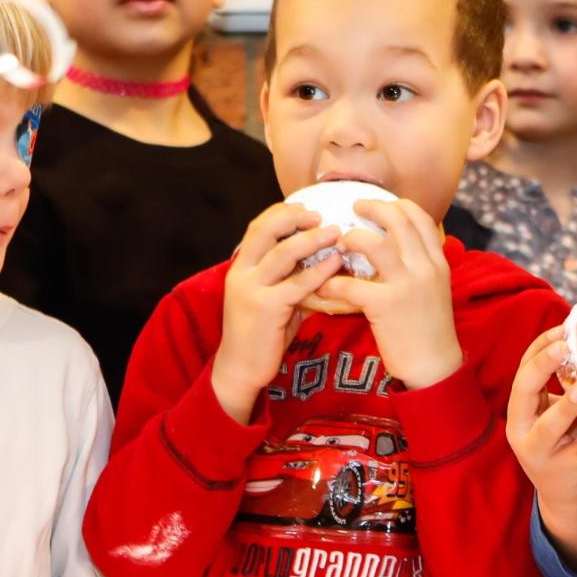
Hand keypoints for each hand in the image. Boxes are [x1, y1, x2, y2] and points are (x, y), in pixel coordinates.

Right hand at [213, 203, 343, 422]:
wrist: (240, 369)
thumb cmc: (261, 334)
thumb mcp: (271, 299)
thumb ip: (288, 278)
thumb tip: (323, 261)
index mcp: (240, 267)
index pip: (257, 227)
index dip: (281, 213)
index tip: (306, 207)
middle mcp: (241, 274)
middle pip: (265, 231)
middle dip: (294, 218)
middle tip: (321, 215)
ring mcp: (251, 290)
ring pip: (283, 253)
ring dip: (312, 239)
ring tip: (335, 232)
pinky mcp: (266, 308)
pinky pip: (297, 283)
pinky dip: (319, 271)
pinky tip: (336, 263)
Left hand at [321, 199, 463, 390]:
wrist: (434, 365)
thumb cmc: (430, 329)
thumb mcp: (435, 289)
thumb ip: (420, 265)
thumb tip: (397, 246)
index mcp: (437, 261)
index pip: (420, 217)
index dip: (396, 204)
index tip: (377, 204)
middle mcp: (425, 267)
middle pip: (397, 220)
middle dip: (371, 208)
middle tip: (352, 209)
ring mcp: (406, 285)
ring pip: (373, 244)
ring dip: (350, 238)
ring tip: (339, 244)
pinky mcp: (386, 306)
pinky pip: (351, 285)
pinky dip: (332, 283)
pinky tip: (323, 287)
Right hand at [507, 326, 576, 571]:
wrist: (565, 495)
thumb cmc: (566, 441)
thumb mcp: (557, 409)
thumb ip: (565, 381)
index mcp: (520, 406)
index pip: (523, 368)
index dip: (541, 346)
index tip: (564, 327)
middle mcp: (520, 427)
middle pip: (523, 390)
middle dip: (542, 366)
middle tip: (566, 345)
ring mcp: (538, 451)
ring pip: (548, 425)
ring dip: (567, 405)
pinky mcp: (561, 470)